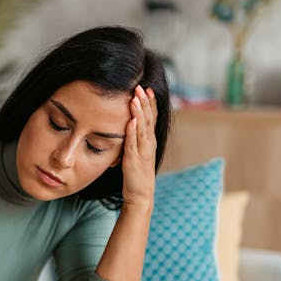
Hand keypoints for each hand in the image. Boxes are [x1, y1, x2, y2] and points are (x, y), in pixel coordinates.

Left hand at [121, 85, 157, 207]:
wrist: (140, 194)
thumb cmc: (136, 173)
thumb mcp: (136, 151)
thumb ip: (135, 139)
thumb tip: (129, 124)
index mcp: (149, 140)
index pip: (151, 117)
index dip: (149, 103)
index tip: (147, 88)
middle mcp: (149, 143)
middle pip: (148, 119)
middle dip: (144, 102)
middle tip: (140, 87)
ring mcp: (142, 151)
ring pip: (142, 128)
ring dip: (139, 113)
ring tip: (135, 98)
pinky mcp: (134, 160)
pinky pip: (133, 143)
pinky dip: (133, 132)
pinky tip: (131, 121)